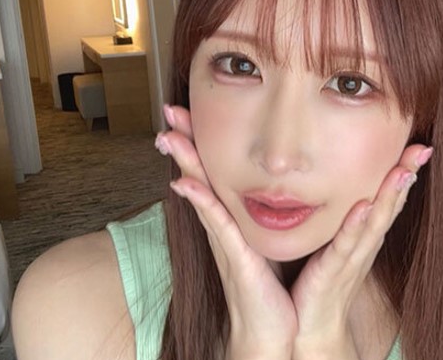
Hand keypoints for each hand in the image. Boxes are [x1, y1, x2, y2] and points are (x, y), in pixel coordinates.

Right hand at [157, 104, 295, 359]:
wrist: (268, 332)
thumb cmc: (270, 289)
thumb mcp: (267, 245)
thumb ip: (264, 220)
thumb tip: (274, 192)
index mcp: (234, 222)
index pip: (214, 175)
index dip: (201, 145)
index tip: (190, 112)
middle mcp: (224, 229)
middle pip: (200, 177)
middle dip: (185, 143)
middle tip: (170, 111)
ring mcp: (225, 242)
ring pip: (202, 194)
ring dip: (185, 164)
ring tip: (168, 135)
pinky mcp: (234, 258)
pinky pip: (217, 225)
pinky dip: (200, 202)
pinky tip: (185, 182)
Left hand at [289, 144, 432, 358]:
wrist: (314, 324)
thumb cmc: (323, 280)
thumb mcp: (339, 243)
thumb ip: (346, 217)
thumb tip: (349, 186)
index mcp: (366, 234)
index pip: (390, 197)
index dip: (405, 172)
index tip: (418, 144)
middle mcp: (366, 243)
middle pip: (391, 204)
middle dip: (406, 176)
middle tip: (422, 148)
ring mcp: (353, 257)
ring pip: (376, 222)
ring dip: (390, 196)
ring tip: (402, 171)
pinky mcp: (333, 271)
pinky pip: (346, 246)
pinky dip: (356, 226)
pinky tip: (363, 207)